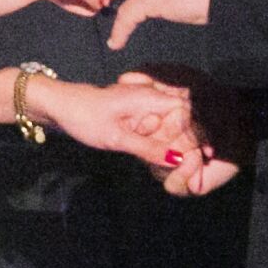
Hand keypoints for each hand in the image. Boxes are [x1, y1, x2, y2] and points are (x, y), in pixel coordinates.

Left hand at [30, 71, 238, 191]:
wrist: (60, 106)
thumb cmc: (84, 117)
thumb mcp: (116, 138)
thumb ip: (148, 148)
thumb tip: (177, 161)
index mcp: (149, 98)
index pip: (188, 112)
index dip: (200, 133)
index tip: (207, 155)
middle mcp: (151, 98)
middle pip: (184, 120)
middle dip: (191, 144)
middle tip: (195, 169)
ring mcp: (145, 105)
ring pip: (172, 125)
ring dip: (178, 146)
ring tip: (184, 169)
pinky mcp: (138, 114)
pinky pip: (159, 128)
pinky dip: (163, 143)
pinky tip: (166, 160)